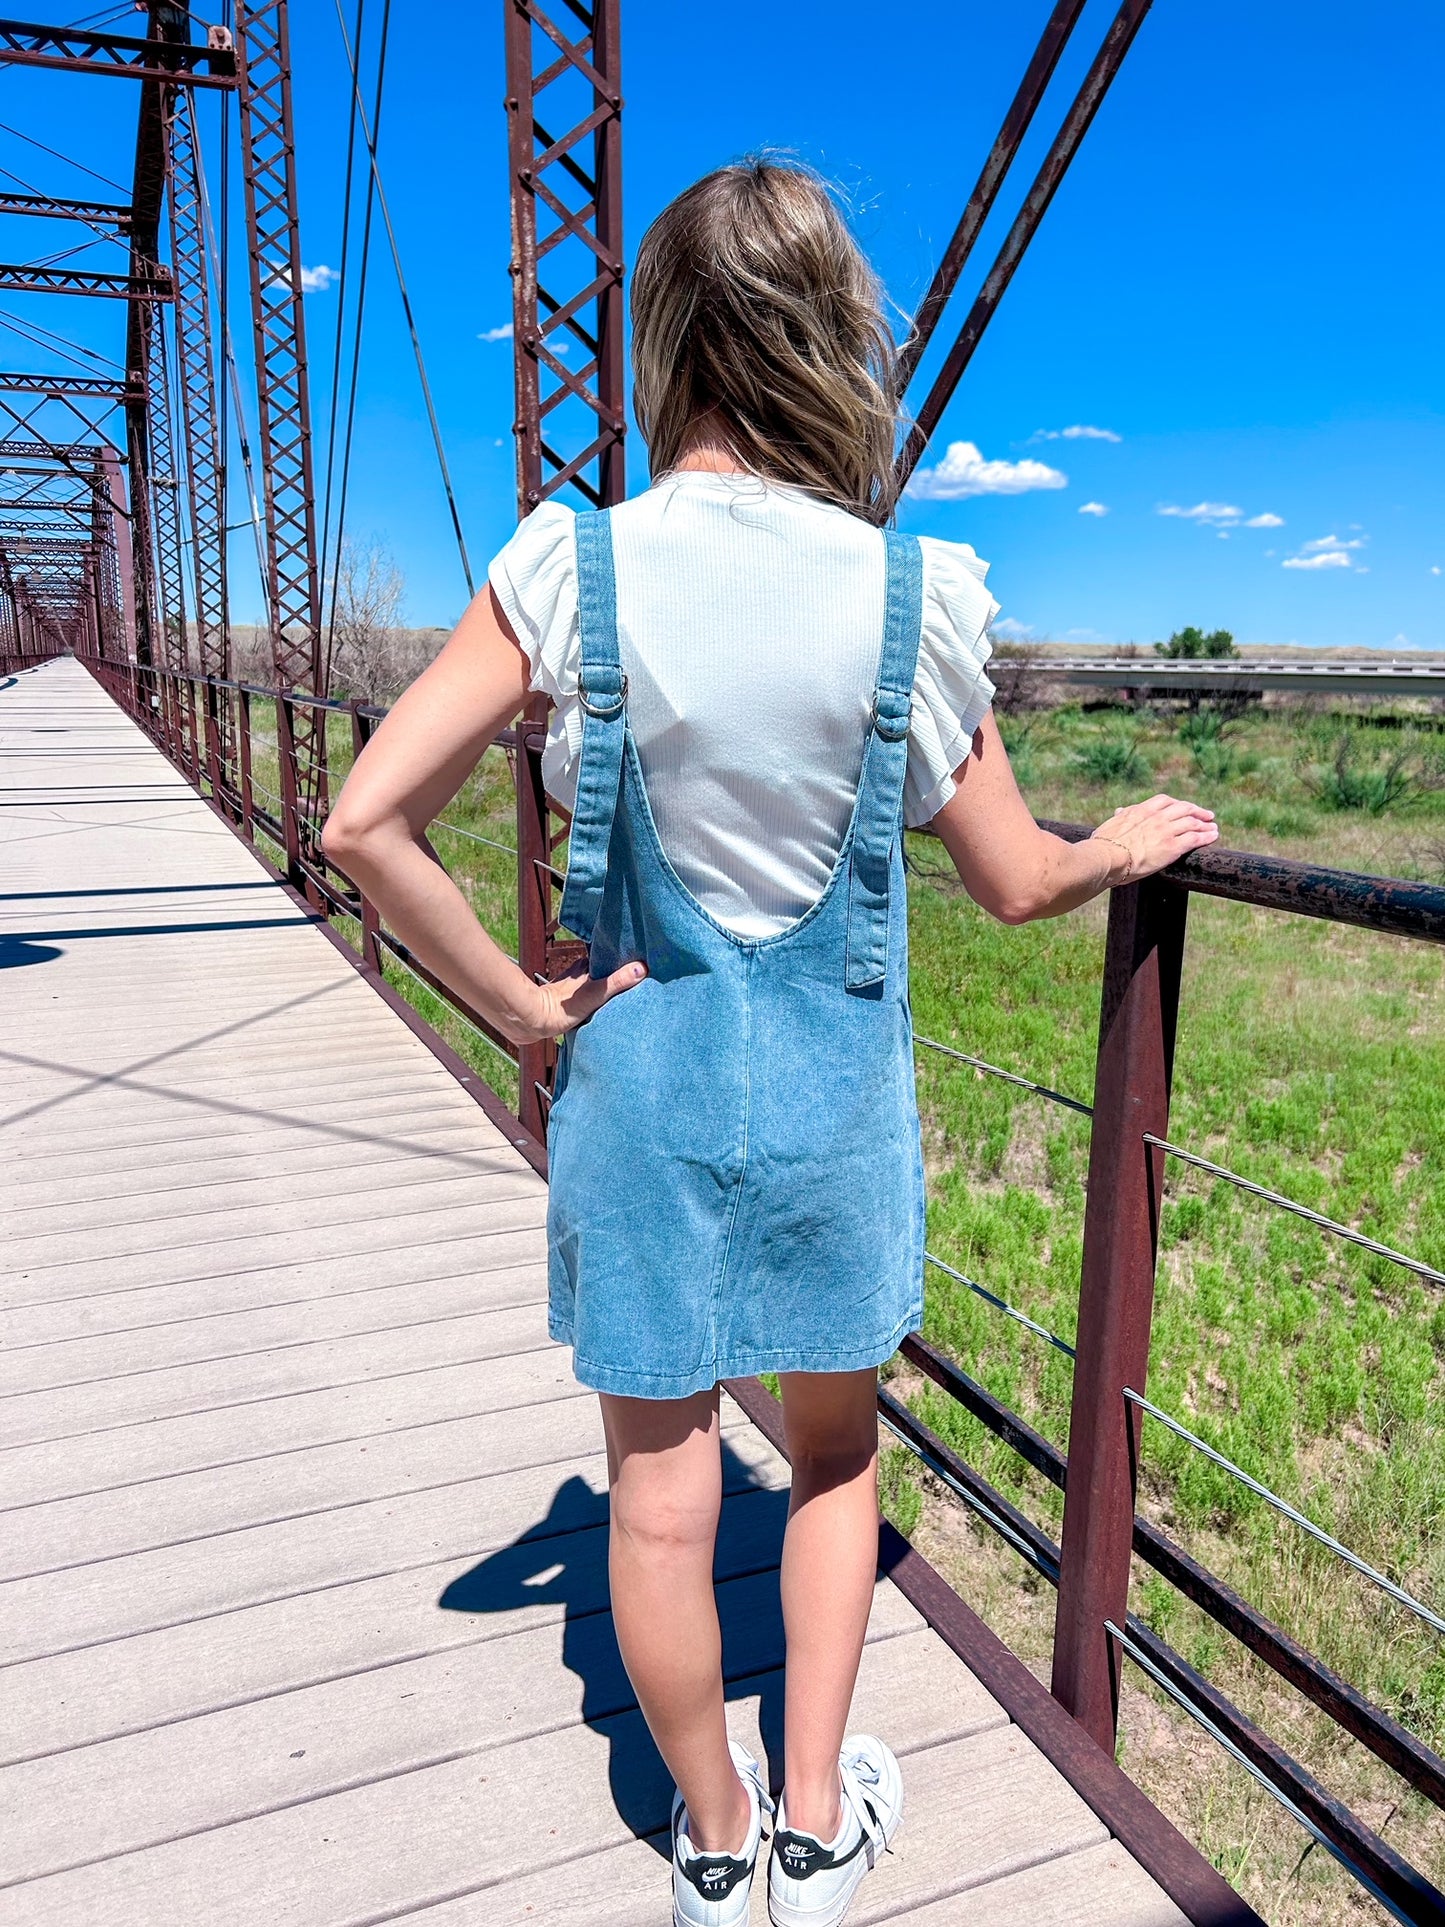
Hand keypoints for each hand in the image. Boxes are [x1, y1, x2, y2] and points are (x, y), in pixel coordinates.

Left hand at [511, 955, 647, 1044]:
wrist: (532, 1021)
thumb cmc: (562, 1008)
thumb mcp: (595, 993)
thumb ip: (617, 981)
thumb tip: (642, 967)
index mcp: (587, 965)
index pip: (610, 957)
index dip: (625, 960)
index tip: (642, 962)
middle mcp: (580, 972)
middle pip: (604, 969)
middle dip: (617, 973)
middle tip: (637, 980)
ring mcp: (573, 985)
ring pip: (595, 981)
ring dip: (606, 986)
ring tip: (624, 993)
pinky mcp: (568, 1000)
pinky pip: (587, 994)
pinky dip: (595, 997)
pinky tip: (602, 1005)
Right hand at [1090, 794, 1218, 882]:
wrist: (1107, 857)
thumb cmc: (1102, 846)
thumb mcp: (1109, 825)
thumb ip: (1119, 818)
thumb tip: (1119, 811)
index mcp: (1140, 811)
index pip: (1163, 801)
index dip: (1176, 803)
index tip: (1183, 807)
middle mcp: (1156, 817)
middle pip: (1183, 808)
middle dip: (1196, 810)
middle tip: (1206, 815)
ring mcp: (1166, 830)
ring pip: (1192, 822)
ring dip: (1205, 824)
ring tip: (1213, 827)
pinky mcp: (1173, 846)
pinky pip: (1195, 838)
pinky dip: (1206, 836)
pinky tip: (1213, 837)